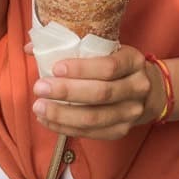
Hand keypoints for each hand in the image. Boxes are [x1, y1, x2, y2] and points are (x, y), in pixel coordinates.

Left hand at [31, 45, 164, 139]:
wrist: (147, 92)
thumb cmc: (118, 66)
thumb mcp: (107, 49)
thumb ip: (73, 46)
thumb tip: (30, 46)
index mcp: (134, 61)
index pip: (109, 67)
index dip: (81, 69)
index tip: (55, 68)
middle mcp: (137, 87)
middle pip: (100, 94)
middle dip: (67, 92)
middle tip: (39, 87)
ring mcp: (131, 113)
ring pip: (94, 118)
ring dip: (62, 114)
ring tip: (38, 107)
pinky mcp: (121, 131)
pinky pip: (90, 132)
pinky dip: (65, 127)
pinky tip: (47, 120)